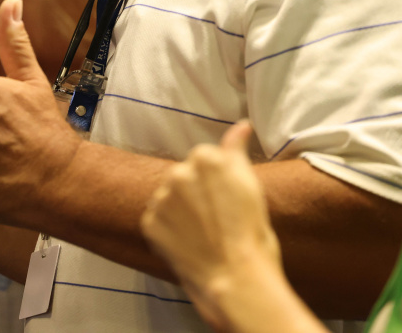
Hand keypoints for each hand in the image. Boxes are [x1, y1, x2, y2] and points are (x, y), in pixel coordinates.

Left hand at [140, 122, 281, 329]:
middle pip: (185, 175)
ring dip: (181, 210)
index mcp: (205, 157)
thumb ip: (237, 149)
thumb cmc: (251, 232)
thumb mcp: (251, 184)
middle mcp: (178, 172)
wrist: (236, 276)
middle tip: (217, 217)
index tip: (227, 198)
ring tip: (203, 232)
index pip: (205, 158)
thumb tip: (241, 125)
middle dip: (196, 192)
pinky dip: (169, 229)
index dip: (217, 181)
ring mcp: (162, 199)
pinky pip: (158, 219)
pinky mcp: (150, 223)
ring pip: (170, 197)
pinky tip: (189, 242)